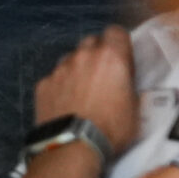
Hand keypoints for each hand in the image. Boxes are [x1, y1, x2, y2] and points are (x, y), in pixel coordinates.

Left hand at [34, 27, 136, 154]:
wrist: (73, 146)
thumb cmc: (111, 128)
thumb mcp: (135, 108)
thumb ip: (129, 85)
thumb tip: (124, 82)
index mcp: (111, 57)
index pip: (116, 31)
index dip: (119, 44)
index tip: (122, 59)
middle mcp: (84, 56)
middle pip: (91, 42)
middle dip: (97, 53)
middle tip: (102, 76)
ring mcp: (60, 69)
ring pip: (71, 58)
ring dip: (77, 68)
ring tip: (81, 91)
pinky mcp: (43, 83)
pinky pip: (54, 77)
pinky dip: (60, 86)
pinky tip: (63, 104)